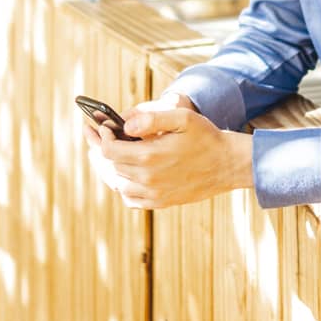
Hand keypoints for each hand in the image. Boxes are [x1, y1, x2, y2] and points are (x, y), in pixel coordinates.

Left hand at [82, 93, 252, 208]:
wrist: (227, 164)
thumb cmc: (206, 137)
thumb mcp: (183, 118)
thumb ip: (152, 119)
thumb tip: (125, 125)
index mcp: (150, 157)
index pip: (109, 150)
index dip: (101, 137)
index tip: (101, 126)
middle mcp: (148, 179)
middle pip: (110, 166)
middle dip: (98, 149)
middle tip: (92, 136)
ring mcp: (154, 194)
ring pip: (117, 183)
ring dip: (108, 168)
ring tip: (103, 154)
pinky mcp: (160, 202)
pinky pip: (130, 198)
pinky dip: (121, 186)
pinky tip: (123, 175)